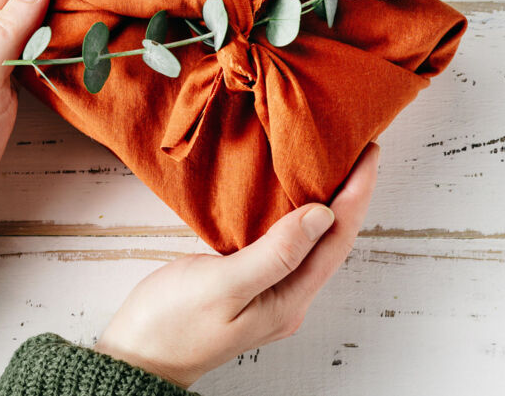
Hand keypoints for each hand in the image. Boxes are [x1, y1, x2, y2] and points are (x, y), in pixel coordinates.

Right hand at [94, 144, 380, 387]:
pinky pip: (284, 243)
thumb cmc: (171, 325)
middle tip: (357, 148)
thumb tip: (322, 216)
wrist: (136, 356)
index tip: (367, 153)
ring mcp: (270, 292)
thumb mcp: (222, 286)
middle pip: (332, 240)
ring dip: (325, 201)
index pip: (338, 240)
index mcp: (288, 300)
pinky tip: (289, 194)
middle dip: (349, 194)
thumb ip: (274, 253)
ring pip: (309, 240)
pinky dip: (294, 213)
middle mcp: (288, 297)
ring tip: (331, 163)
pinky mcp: (249, 283)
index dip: (357, 194)